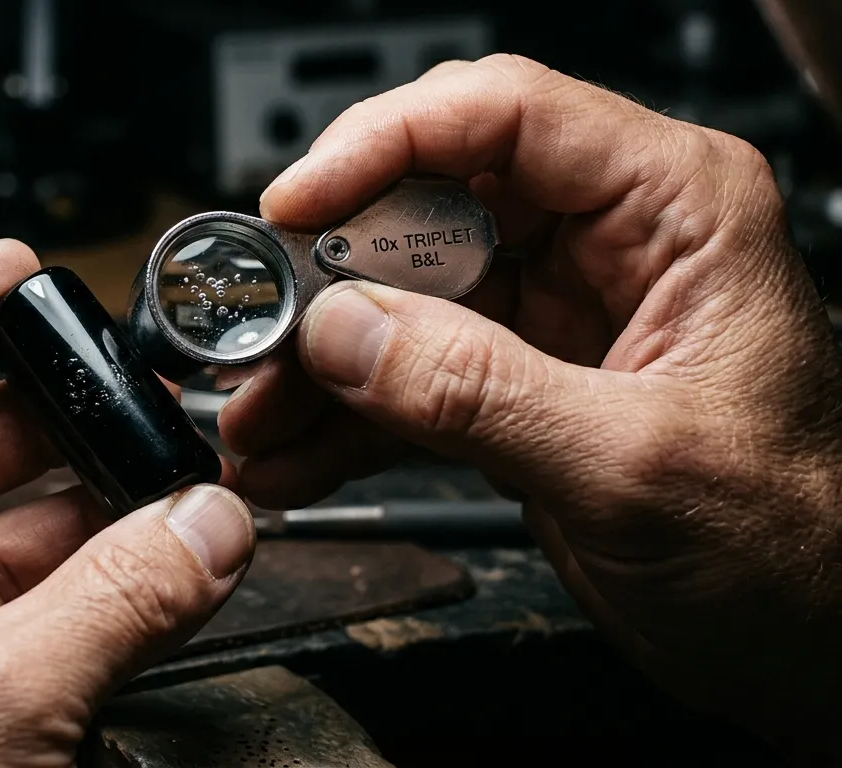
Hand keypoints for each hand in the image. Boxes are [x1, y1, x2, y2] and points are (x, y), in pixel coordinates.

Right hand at [220, 54, 841, 759]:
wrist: (811, 644)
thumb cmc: (797, 545)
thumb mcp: (634, 464)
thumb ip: (480, 392)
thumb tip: (346, 331)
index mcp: (672, 211)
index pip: (503, 118)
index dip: (383, 146)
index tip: (297, 207)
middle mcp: (605, 245)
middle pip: (429, 207)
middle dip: (328, 274)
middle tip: (257, 330)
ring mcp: (552, 317)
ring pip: (399, 300)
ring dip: (319, 361)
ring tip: (258, 418)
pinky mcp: (516, 388)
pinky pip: (405, 380)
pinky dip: (343, 420)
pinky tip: (294, 457)